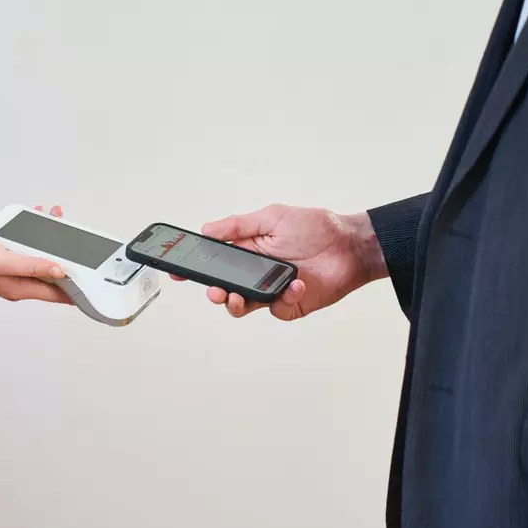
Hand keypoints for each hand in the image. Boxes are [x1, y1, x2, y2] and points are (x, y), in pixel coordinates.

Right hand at [0, 205, 71, 303]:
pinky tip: (34, 219)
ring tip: (56, 218)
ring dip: (51, 241)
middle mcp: (19, 281)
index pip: (58, 294)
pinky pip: (26, 248)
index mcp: (21, 288)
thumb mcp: (2, 261)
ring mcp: (12, 270)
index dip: (77, 291)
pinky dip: (34, 235)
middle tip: (77, 239)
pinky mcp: (5, 258)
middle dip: (68, 257)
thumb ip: (31, 265)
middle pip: (52, 274)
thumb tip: (59, 270)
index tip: (93, 285)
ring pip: (40, 257)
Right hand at [183, 205, 386, 319]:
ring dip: (238, 303)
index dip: (194, 268)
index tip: (176, 271)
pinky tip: (295, 283)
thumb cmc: (316, 227)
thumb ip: (239, 225)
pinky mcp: (290, 305)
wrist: (351, 246)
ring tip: (241, 296)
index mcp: (247, 251)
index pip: (214, 262)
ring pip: (243, 306)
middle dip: (215, 292)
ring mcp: (271, 291)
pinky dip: (283, 299)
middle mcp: (256, 273)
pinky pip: (276, 310)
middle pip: (224, 289)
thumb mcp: (272, 217)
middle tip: (215, 290)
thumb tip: (207, 228)